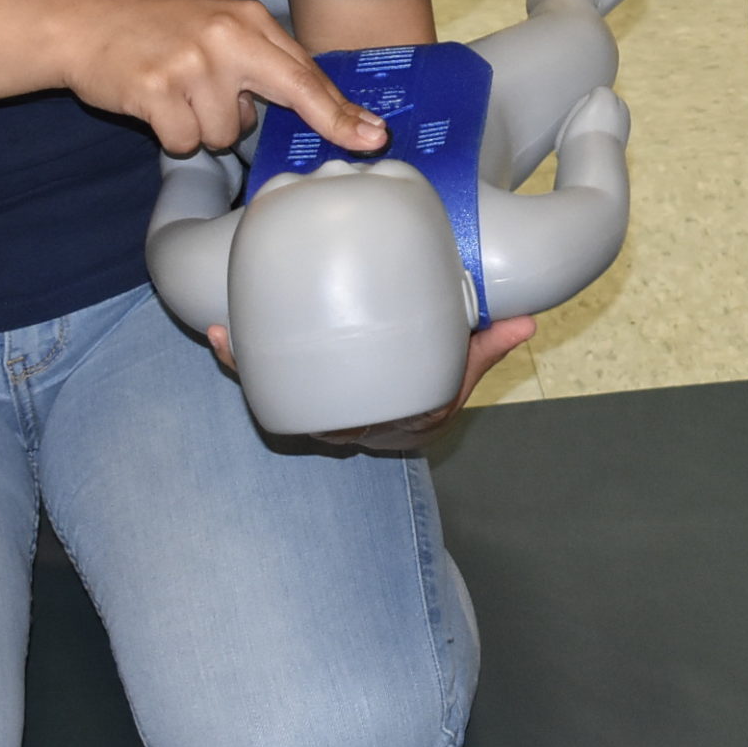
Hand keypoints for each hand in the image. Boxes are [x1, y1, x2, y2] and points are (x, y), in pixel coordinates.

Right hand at [58, 0, 386, 155]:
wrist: (84, 24)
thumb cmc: (156, 32)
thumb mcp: (215, 29)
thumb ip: (258, 60)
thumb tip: (310, 106)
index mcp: (246, 20)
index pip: (306, 71)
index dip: (342, 108)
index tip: (375, 134)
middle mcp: (225, 37)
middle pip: (294, 92)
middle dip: (329, 122)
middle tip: (360, 141)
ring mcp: (191, 63)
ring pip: (228, 132)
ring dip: (207, 128)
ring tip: (181, 97)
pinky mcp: (156, 89)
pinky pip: (186, 140)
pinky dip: (174, 135)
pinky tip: (157, 107)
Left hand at [205, 315, 537, 448]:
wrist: (412, 410)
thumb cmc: (433, 389)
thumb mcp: (462, 372)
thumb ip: (488, 347)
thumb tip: (528, 321)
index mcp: (391, 422)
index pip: (354, 426)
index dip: (321, 411)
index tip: (311, 373)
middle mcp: (350, 424)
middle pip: (300, 413)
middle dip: (264, 382)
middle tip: (242, 342)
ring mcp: (322, 407)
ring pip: (274, 395)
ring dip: (244, 370)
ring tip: (223, 335)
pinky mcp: (304, 387)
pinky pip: (267, 379)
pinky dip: (241, 359)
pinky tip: (219, 333)